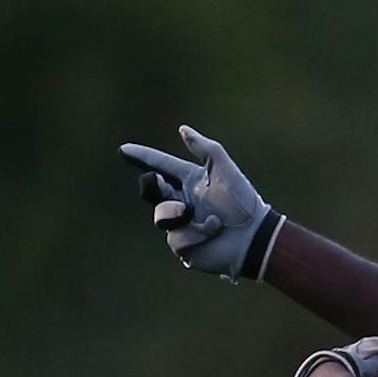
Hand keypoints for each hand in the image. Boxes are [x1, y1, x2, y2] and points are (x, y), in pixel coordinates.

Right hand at [119, 126, 281, 279]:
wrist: (254, 238)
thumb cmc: (243, 204)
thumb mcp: (225, 171)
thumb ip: (205, 148)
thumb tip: (182, 129)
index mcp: (191, 181)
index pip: (162, 165)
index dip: (142, 157)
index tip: (123, 149)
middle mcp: (183, 201)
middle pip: (152, 190)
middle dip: (151, 185)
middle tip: (157, 182)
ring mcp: (182, 225)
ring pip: (161, 215)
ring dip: (181, 215)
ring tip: (212, 221)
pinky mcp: (184, 247)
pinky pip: (176, 238)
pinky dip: (196, 234)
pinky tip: (214, 233)